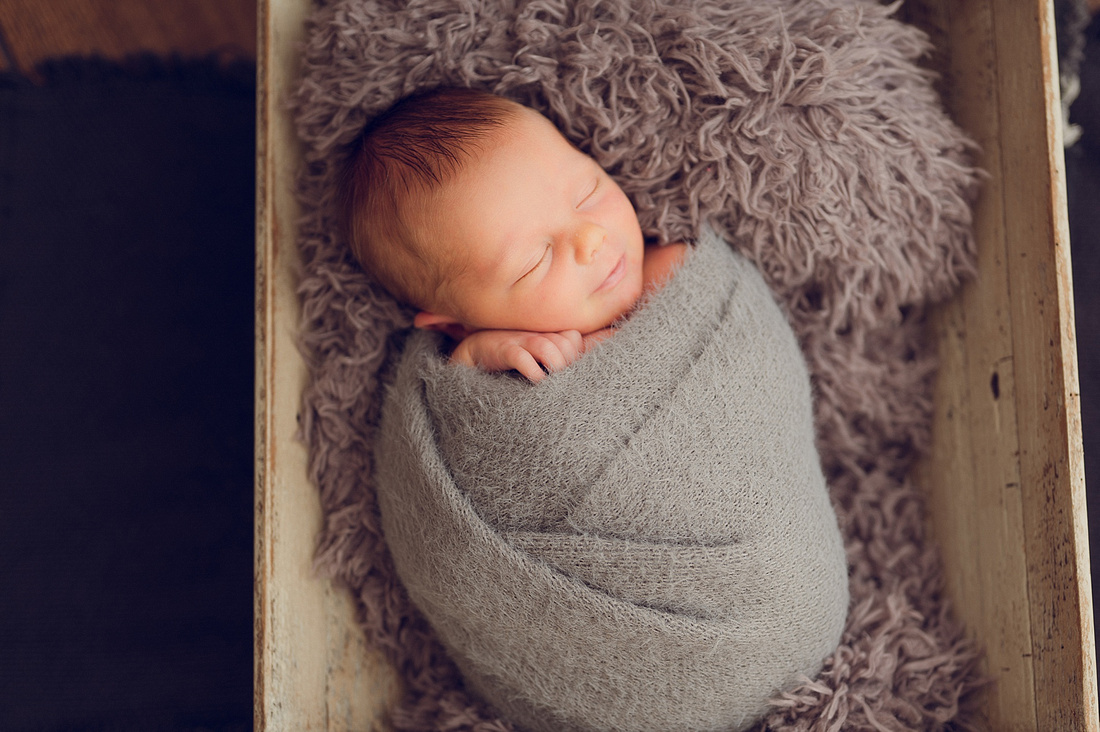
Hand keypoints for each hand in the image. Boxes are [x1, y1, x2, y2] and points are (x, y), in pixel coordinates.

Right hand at [451, 329, 583, 381]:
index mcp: (547, 332)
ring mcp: (518, 340)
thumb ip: (566, 352)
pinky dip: (533, 371)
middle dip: (567, 364)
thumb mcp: (540, 356)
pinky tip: (535, 381)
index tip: (569, 372)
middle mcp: (535, 333)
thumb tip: (592, 344)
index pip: (573, 338)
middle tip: (560, 380)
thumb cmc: (512, 358)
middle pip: (565, 344)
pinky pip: (521, 357)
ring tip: (552, 383)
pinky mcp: (501, 350)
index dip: (575, 356)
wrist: (474, 356)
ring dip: (555, 366)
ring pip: (548, 348)